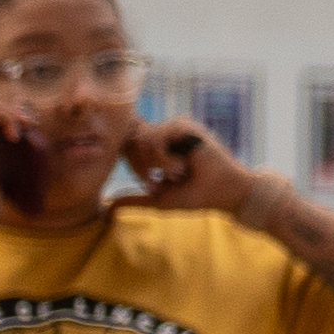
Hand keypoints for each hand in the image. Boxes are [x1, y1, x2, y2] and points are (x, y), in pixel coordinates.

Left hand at [114, 118, 256, 228]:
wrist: (224, 193)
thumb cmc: (197, 196)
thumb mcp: (159, 199)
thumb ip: (135, 199)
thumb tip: (109, 208)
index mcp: (160, 145)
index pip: (129, 145)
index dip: (133, 164)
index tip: (152, 181)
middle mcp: (167, 132)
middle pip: (131, 141)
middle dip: (140, 167)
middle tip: (161, 180)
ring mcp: (175, 127)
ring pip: (140, 140)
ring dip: (154, 165)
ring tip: (176, 173)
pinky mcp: (184, 126)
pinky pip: (154, 139)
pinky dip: (163, 159)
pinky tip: (182, 166)